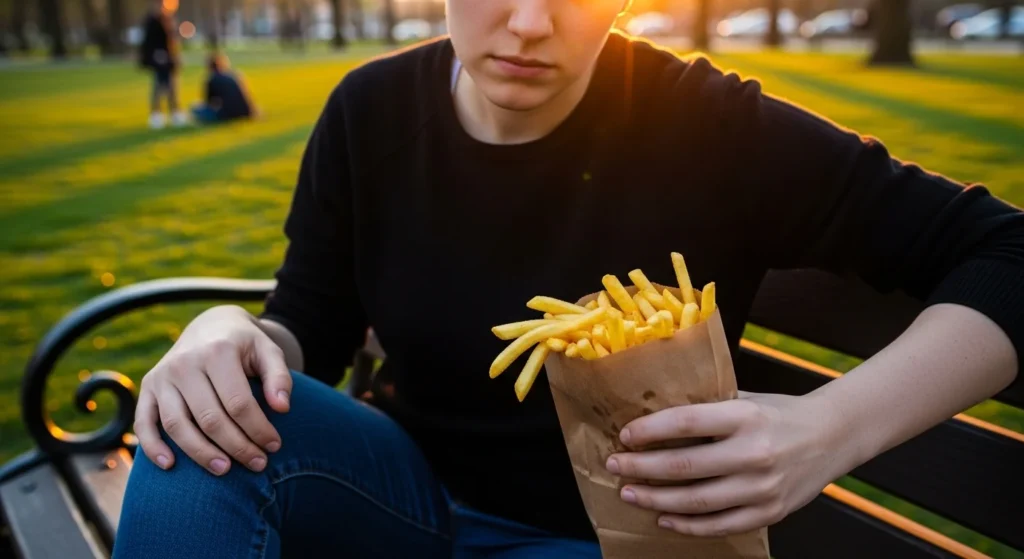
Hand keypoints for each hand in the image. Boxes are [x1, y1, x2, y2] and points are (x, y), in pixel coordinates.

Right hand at [135, 305, 291, 475]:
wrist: (210, 325)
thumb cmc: (244, 345)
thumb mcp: (268, 350)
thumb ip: (279, 377)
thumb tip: (282, 408)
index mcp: (218, 352)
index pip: (238, 403)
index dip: (258, 429)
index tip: (274, 446)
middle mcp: (185, 363)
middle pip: (210, 418)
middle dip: (236, 446)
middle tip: (258, 464)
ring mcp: (162, 376)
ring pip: (177, 425)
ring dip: (201, 453)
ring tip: (224, 470)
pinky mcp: (148, 387)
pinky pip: (144, 421)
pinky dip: (152, 446)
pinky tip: (170, 466)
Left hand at [606, 392, 852, 536]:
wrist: (833, 435)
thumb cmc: (780, 413)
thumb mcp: (745, 399)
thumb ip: (707, 409)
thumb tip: (654, 416)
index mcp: (745, 416)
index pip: (686, 422)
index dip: (650, 431)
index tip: (625, 435)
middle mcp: (754, 453)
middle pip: (684, 466)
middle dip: (642, 468)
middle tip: (615, 466)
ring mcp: (762, 487)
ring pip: (696, 501)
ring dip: (656, 499)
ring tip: (630, 493)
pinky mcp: (770, 512)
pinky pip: (719, 525)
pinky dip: (687, 525)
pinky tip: (664, 518)